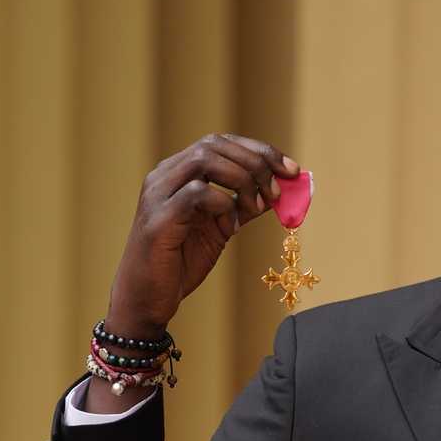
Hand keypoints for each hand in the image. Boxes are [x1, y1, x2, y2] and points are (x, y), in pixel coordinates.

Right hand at [106, 133, 298, 336]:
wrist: (148, 298)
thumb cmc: (182, 261)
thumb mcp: (224, 226)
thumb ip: (248, 204)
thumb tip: (284, 188)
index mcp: (177, 172)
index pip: (221, 142)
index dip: (260, 150)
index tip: (292, 169)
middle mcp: (164, 176)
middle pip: (214, 145)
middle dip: (256, 163)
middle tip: (277, 191)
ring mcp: (157, 194)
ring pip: (204, 160)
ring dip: (242, 180)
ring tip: (256, 208)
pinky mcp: (158, 218)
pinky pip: (196, 193)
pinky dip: (222, 205)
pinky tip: (228, 229)